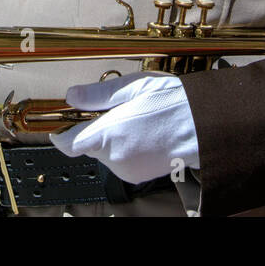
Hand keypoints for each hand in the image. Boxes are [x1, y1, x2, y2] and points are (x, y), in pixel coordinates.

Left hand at [49, 72, 200, 184]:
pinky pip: (121, 162)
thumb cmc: (173, 104)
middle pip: (89, 146)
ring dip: (112, 140)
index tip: (60, 126)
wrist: (205, 128)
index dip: (62, 134)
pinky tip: (143, 135)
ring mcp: (127, 170)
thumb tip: (72, 96)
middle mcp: (115, 157)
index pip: (69, 143)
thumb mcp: (133, 88)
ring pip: (105, 154)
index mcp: (109, 134)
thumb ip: (98, 95)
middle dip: (96, 130)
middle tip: (116, 111)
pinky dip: (125, 150)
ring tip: (136, 121)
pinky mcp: (138, 177)